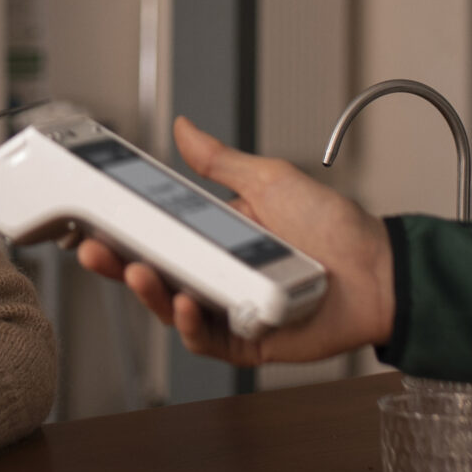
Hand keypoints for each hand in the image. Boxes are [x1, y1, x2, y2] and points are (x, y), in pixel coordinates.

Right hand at [76, 116, 395, 367]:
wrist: (379, 270)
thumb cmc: (334, 226)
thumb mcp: (269, 181)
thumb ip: (220, 161)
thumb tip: (184, 128)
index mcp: (214, 237)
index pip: (155, 236)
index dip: (121, 231)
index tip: (92, 219)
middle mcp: (217, 275)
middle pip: (153, 274)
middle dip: (118, 264)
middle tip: (94, 249)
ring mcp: (230, 310)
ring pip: (173, 310)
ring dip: (150, 294)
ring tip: (140, 273)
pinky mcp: (248, 343)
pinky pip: (209, 341)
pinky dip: (192, 326)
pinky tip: (186, 307)